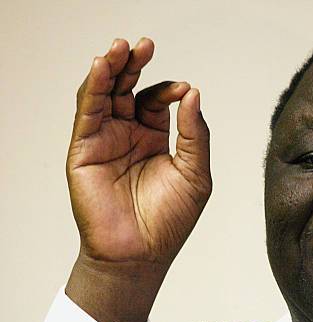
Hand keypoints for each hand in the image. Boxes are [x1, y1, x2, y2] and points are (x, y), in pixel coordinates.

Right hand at [65, 38, 210, 321]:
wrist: (141, 254)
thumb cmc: (170, 220)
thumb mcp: (196, 173)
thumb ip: (196, 134)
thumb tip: (193, 93)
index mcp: (154, 139)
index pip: (157, 101)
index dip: (169, 90)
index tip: (184, 90)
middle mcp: (128, 135)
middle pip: (128, 89)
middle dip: (135, 65)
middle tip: (144, 45)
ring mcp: (105, 141)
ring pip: (104, 94)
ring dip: (111, 69)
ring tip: (121, 48)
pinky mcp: (85, 149)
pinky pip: (87, 112)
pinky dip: (93, 87)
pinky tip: (102, 66)